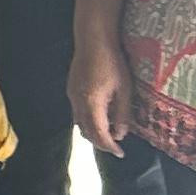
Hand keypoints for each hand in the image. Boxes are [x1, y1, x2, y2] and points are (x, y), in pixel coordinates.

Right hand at [73, 34, 135, 158]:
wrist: (93, 41)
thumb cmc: (112, 63)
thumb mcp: (125, 90)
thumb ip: (122, 114)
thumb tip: (121, 134)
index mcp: (92, 104)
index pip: (99, 133)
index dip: (110, 146)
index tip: (121, 153)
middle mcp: (78, 103)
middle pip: (86, 131)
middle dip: (101, 142)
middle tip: (115, 147)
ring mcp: (72, 96)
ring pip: (80, 123)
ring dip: (93, 132)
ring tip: (108, 135)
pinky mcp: (71, 89)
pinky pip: (77, 113)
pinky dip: (88, 121)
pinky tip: (99, 117)